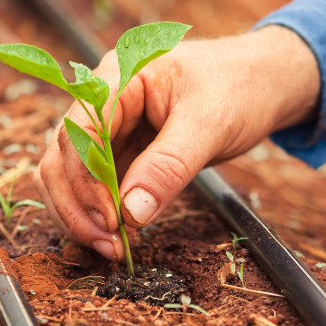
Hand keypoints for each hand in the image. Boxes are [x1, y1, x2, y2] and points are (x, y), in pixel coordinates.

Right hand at [34, 26, 319, 259]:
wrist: (263, 82)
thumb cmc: (239, 87)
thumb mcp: (210, 124)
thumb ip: (170, 166)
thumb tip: (131, 213)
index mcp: (121, 76)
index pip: (81, 130)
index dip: (86, 179)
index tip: (110, 220)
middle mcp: (105, 100)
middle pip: (63, 155)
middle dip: (78, 205)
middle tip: (108, 246)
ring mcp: (110, 126)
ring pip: (68, 174)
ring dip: (81, 214)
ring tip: (112, 248)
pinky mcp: (121, 150)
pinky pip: (94, 184)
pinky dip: (98, 213)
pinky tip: (118, 236)